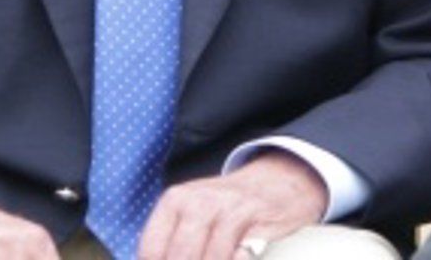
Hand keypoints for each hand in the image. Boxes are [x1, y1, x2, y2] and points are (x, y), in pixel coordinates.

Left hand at [138, 149, 326, 258]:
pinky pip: (235, 255)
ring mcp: (225, 207)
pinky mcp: (250, 216)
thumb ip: (174, 242)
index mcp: (174, 201)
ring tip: (219, 258)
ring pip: (206, 258)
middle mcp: (196, 201)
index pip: (150, 251)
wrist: (279, 179)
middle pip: (178, 257)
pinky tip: (238, 255)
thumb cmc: (230, 205)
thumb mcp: (194, 214)